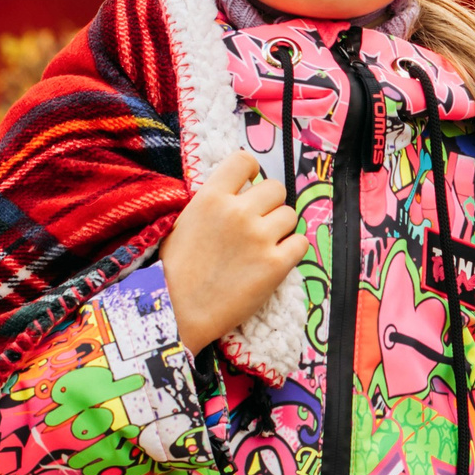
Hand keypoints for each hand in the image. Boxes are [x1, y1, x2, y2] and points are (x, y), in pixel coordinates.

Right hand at [161, 150, 305, 353]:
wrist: (177, 314)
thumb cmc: (174, 272)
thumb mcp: (182, 224)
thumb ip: (210, 204)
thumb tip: (233, 193)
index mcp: (210, 198)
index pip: (244, 160)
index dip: (251, 172)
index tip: (250, 186)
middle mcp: (238, 212)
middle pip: (275, 188)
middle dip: (269, 204)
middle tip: (257, 224)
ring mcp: (259, 237)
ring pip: (290, 214)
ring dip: (281, 228)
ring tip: (263, 246)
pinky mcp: (276, 264)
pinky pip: (301, 242)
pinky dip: (292, 251)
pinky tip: (274, 261)